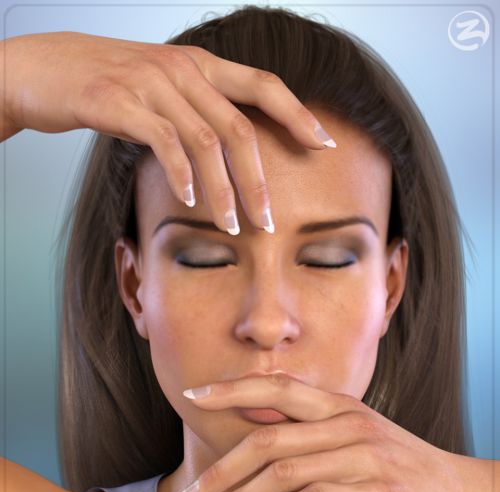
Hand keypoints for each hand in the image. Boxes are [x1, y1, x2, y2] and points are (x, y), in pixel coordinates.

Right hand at [1, 31, 334, 231]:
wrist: (41, 69)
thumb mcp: (159, 92)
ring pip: (206, 140)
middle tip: (269, 223)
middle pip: (240, 128)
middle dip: (259, 180)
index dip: (297, 115)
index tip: (324, 146)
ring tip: (232, 228)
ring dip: (224, 190)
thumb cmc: (105, 87)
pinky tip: (191, 201)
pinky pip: (164, 142)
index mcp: (199, 65)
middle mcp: (182, 69)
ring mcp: (151, 82)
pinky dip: (183, 175)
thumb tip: (223, 156)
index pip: (263, 86)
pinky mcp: (119, 100)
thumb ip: (194, 114)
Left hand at [180, 374, 496, 491]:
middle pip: (269, 436)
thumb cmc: (404, 469)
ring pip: (284, 472)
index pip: (277, 387)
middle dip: (222, 465)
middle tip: (192, 491)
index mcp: (341, 405)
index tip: (194, 396)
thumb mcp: (359, 438)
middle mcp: (350, 424)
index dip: (232, 388)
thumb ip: (313, 430)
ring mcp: (365, 457)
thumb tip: (260, 428)